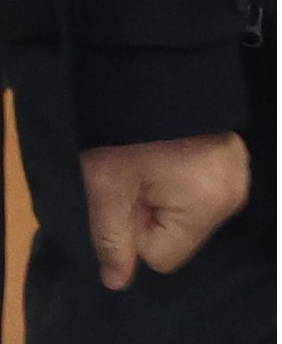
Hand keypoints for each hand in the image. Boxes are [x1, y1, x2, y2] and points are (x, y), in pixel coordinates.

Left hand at [82, 130, 248, 290]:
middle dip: (151, 209)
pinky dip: (179, 175)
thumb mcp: (106, 182)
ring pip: (187, 211)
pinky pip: (199, 187)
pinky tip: (166, 148)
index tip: (125, 190)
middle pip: (179, 234)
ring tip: (149, 155)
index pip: (161, 255)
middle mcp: (232, 195)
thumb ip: (111, 237)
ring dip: (163, 192)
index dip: (133, 226)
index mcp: (207, 206)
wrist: (146, 60)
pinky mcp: (231, 156)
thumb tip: (116, 283)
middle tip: (136, 169)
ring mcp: (236, 174)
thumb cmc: (124, 125)